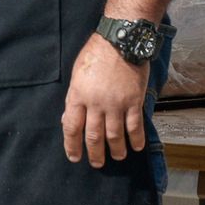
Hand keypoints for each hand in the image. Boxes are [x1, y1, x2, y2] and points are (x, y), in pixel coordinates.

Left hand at [61, 34, 147, 166]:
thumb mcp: (76, 75)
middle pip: (93, 136)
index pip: (72, 127)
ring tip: (117, 156)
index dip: (72, 145)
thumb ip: (73, 98)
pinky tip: (136, 147)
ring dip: (116, 150)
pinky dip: (135, 139)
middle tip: (96, 163)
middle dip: (94, 153)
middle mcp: (96, 103)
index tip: (74, 156)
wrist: (121, 41)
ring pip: (114, 135)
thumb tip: (68, 120)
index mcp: (78, 96)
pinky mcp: (133, 101)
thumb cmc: (95, 55)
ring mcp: (116, 103)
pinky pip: (134, 126)